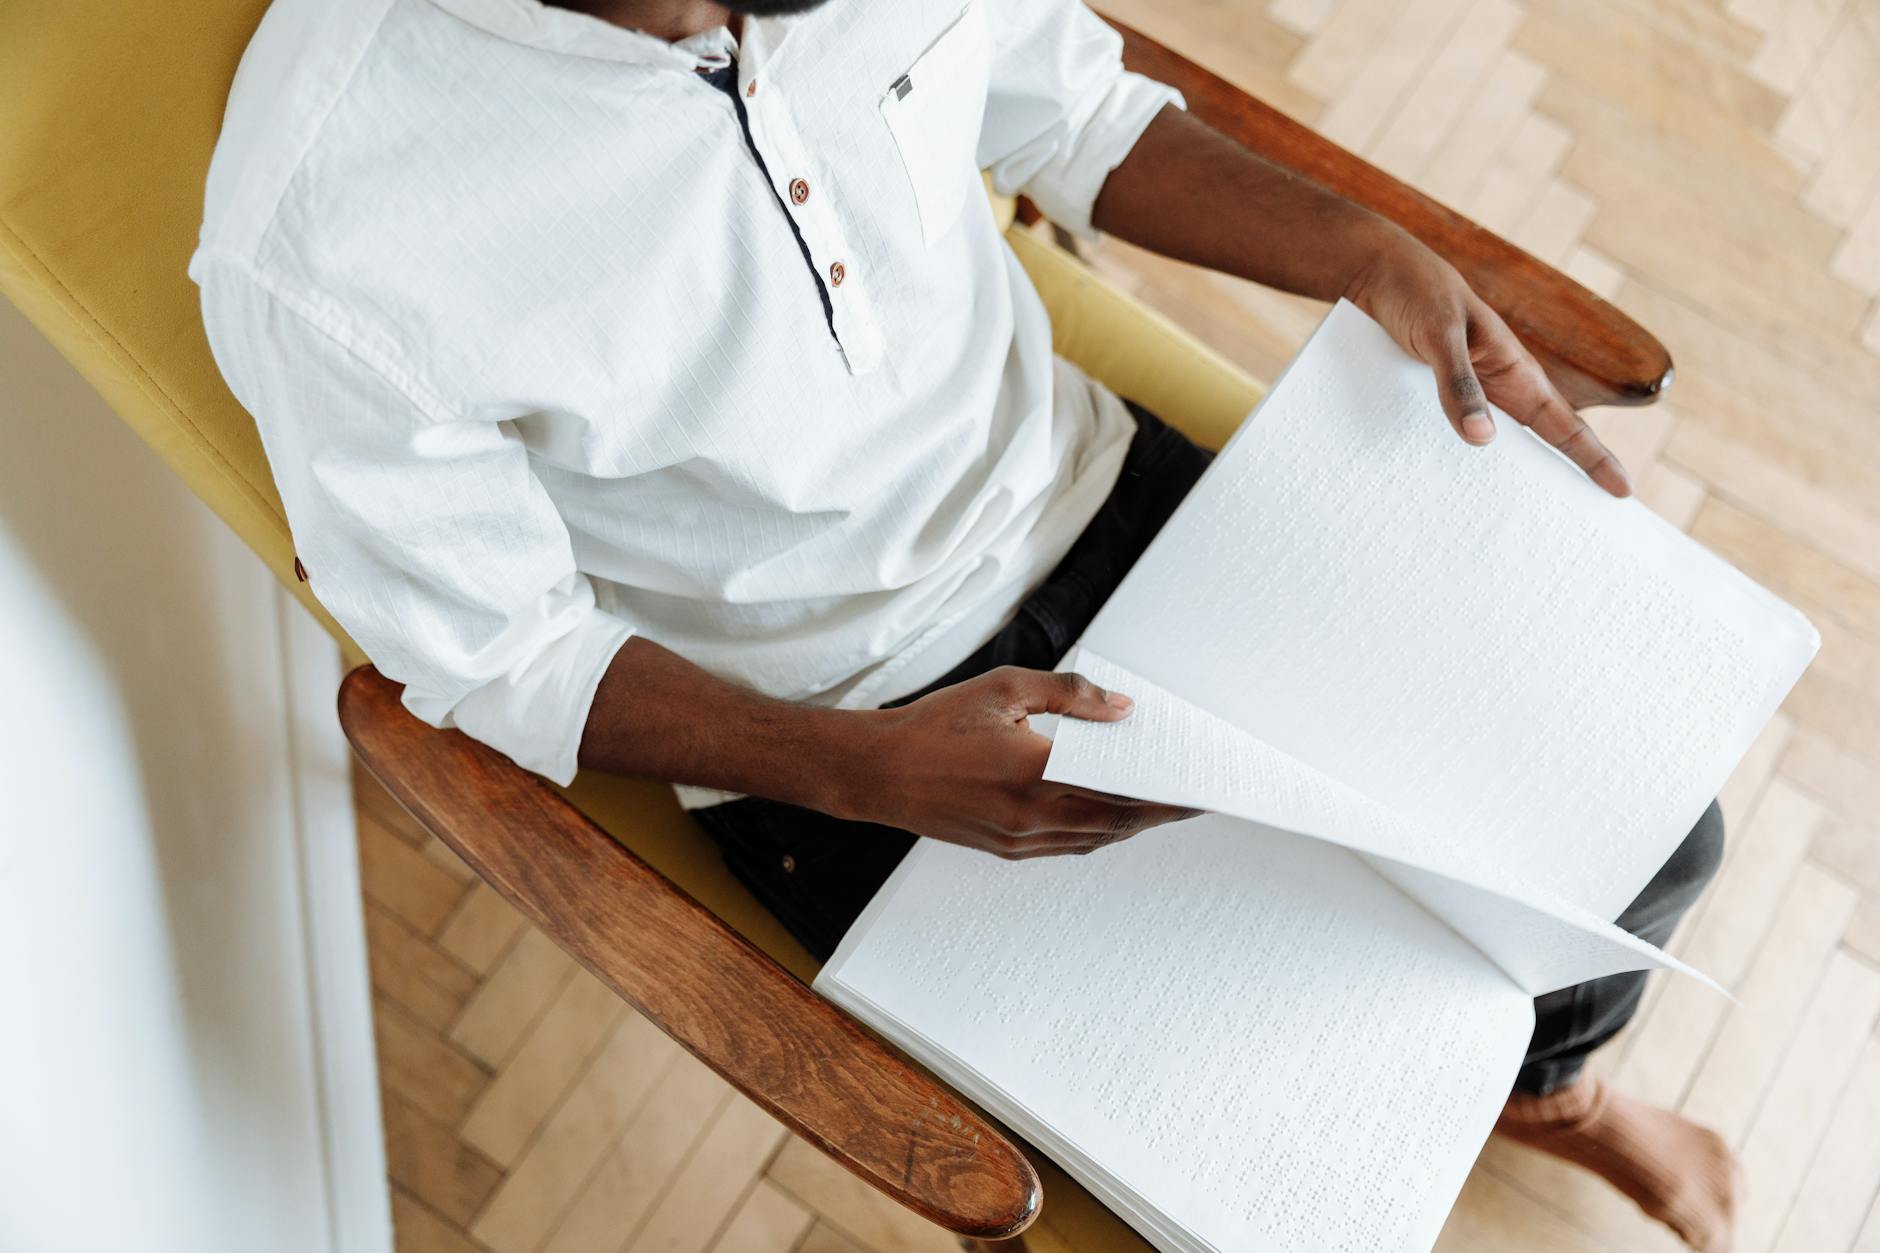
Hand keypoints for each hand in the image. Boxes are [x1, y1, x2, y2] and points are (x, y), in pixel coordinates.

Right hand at [837, 667, 1199, 858]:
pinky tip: (1112, 812)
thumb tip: (1122, 709)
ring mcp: (1018, 841)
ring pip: (1095, 838)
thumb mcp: (1004, 690)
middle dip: (1162, 810)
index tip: (1203, 788)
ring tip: (1163, 802)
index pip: (1122, 791)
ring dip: (1132, 823)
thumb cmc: (934, 725)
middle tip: (1196, 796)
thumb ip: (1069, 695)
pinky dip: (1099, 831)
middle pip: (1118, 821)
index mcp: (1034, 774)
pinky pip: (1068, 845)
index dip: (1169, 795)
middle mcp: (1031, 817)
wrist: (875, 772)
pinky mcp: (1005, 849)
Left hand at [1344, 236, 1631, 497]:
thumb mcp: (1439, 337)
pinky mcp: (1437, 393)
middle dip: (1562, 478)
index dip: (1593, 458)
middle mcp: (1499, 385)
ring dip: (1509, 476)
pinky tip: (1453, 491)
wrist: (1380, 271)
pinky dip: (1463, 461)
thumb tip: (1482, 440)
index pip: (1563, 424)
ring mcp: (1471, 390)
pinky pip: (1459, 432)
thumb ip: (1458, 384)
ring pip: (1498, 441)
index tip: (1622, 491)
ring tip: (1521, 520)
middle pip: (1540, 440)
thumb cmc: (1418, 294)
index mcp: (1514, 371)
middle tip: (1580, 524)